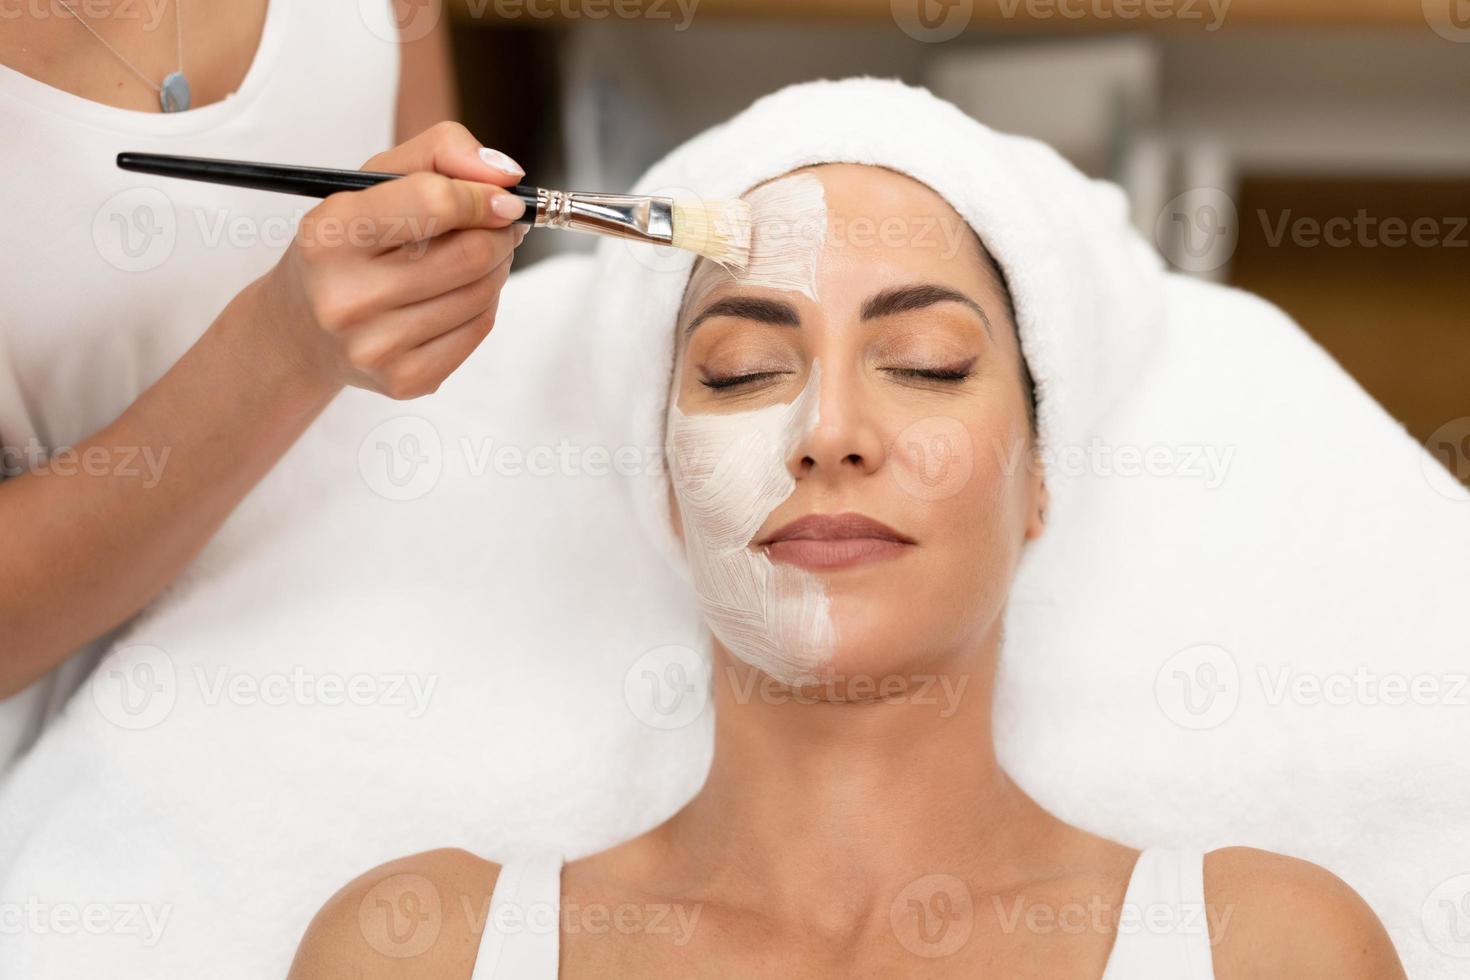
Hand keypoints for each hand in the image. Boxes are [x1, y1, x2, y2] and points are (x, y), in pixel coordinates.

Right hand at [257, 121, 529, 398]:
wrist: (301, 329)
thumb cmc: (347, 245)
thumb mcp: (374, 180)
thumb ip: (440, 151)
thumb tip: (506, 174)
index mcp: (331, 233)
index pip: (434, 203)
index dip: (484, 197)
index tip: (504, 199)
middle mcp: (347, 295)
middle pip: (472, 253)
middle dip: (499, 233)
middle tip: (499, 225)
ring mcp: (375, 346)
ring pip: (483, 293)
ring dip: (496, 267)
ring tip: (474, 256)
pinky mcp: (404, 380)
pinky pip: (480, 330)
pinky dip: (484, 305)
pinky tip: (458, 294)